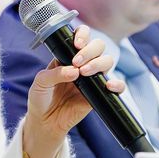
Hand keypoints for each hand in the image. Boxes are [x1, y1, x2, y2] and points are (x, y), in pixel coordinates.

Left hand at [21, 25, 122, 157]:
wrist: (45, 122)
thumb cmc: (41, 98)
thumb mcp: (40, 82)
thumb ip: (54, 74)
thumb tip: (73, 71)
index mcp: (68, 55)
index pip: (82, 37)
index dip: (83, 35)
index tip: (76, 44)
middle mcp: (83, 63)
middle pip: (98, 46)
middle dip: (90, 50)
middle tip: (77, 62)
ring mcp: (93, 78)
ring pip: (107, 61)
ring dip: (98, 63)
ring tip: (84, 73)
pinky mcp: (99, 94)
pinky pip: (116, 87)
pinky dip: (117, 84)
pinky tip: (108, 86)